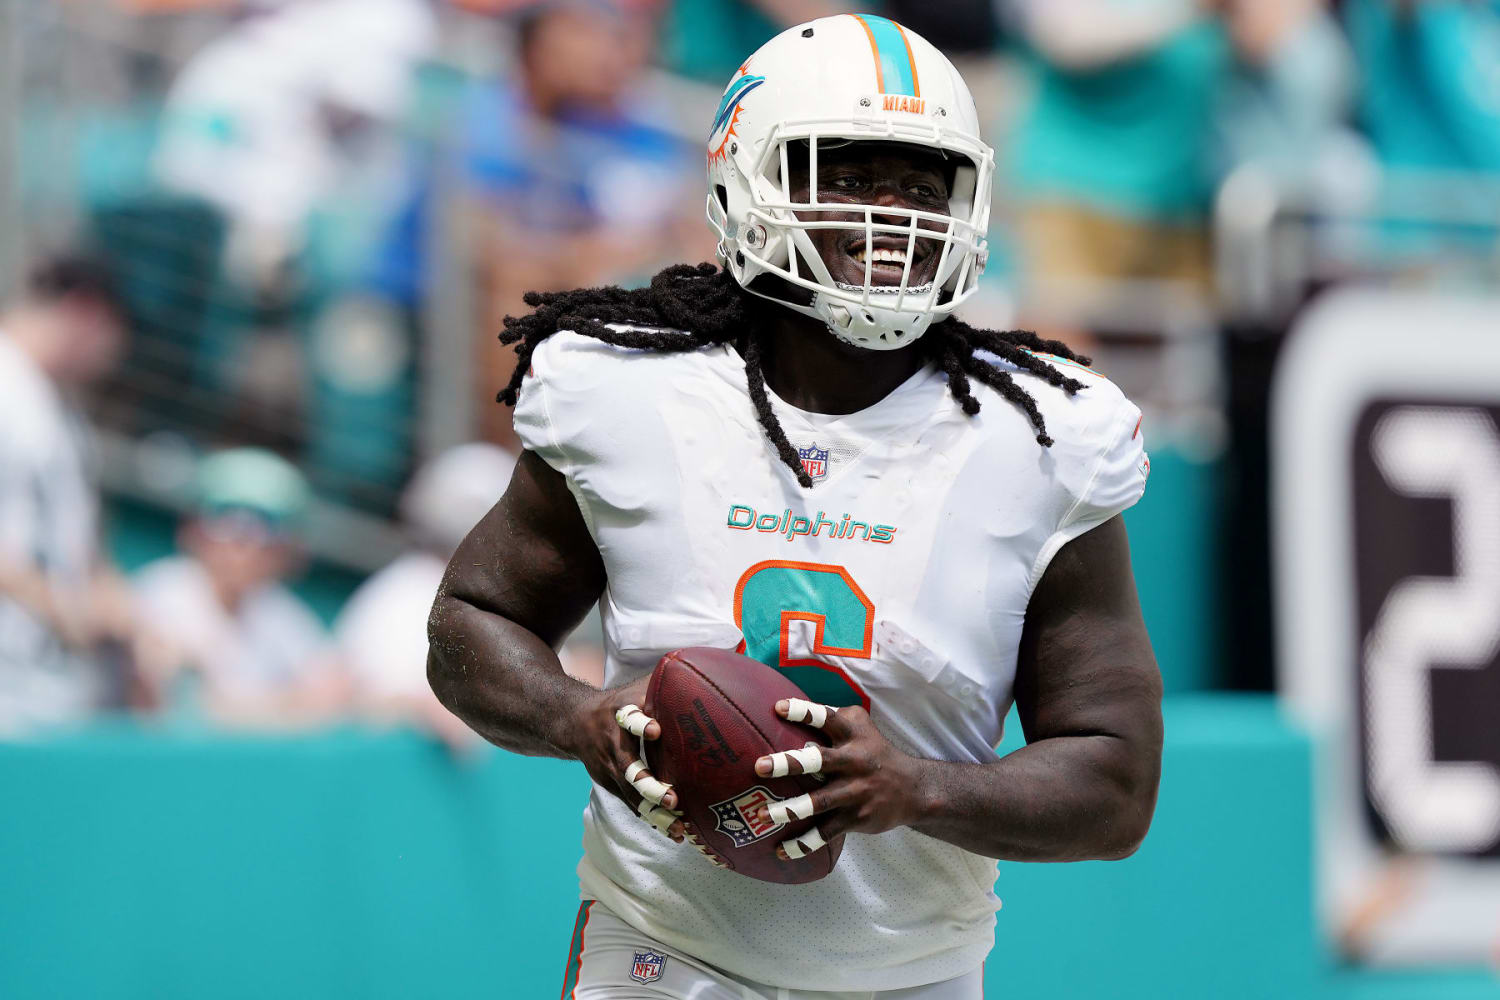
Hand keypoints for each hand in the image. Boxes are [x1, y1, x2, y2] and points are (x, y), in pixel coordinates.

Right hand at [570, 677, 726, 866]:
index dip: (640, 724)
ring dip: (654, 812)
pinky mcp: (612, 786)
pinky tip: (674, 832)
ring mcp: (610, 769)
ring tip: (678, 829)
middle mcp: (612, 745)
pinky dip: (652, 819)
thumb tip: (709, 670)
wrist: (574, 721)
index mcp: (619, 715)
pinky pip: (632, 806)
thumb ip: (665, 683)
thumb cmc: (620, 702)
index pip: (628, 718)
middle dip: (649, 786)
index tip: (656, 730)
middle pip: (628, 769)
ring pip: (630, 795)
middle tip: (672, 799)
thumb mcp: (636, 688)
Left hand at [753, 699, 922, 860]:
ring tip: (762, 814)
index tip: (778, 708)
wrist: (913, 789)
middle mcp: (853, 761)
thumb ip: (832, 717)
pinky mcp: (855, 818)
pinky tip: (781, 851)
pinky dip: (804, 844)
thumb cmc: (874, 752)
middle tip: (760, 766)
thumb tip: (789, 705)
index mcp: (852, 735)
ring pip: (819, 802)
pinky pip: (826, 833)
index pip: (827, 718)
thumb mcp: (861, 726)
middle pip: (819, 761)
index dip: (803, 712)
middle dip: (789, 763)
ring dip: (790, 809)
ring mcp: (854, 792)